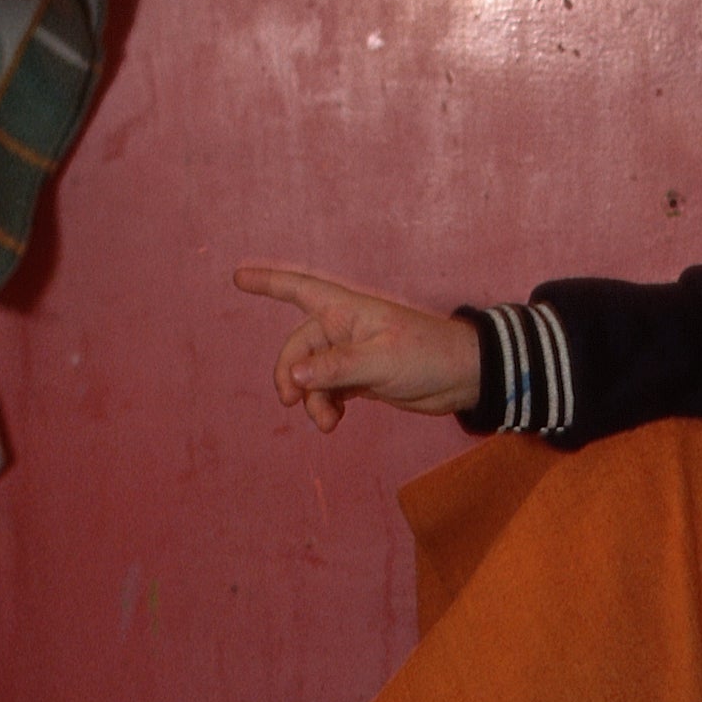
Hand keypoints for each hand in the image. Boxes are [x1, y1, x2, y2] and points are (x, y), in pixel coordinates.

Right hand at [232, 263, 481, 429]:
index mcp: (346, 310)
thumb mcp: (380, 361)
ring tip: (327, 424)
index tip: (237, 278)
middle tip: (292, 403)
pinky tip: (334, 421)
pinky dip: (325, 406)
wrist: (464, 377)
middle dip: (290, 376)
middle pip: (297, 348)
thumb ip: (336, 368)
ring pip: (311, 375)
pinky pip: (328, 390)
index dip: (268, 282)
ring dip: (311, 400)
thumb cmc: (427, 355)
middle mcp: (344, 329)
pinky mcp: (360, 378)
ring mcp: (351, 354)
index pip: (299, 289)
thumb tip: (294, 375)